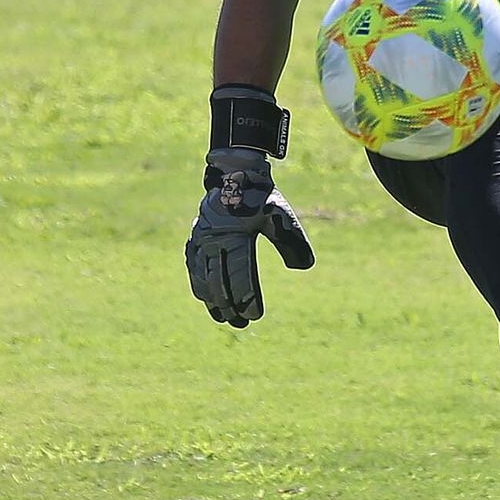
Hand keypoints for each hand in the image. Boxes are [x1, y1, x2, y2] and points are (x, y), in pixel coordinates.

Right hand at [185, 149, 314, 328]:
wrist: (234, 175)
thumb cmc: (260, 198)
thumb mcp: (281, 215)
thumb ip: (293, 240)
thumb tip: (305, 267)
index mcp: (236, 235)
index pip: (241, 274)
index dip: (247, 298)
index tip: (255, 315)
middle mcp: (214, 239)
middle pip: (219, 281)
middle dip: (230, 306)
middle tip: (240, 324)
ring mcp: (201, 240)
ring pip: (203, 277)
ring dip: (213, 300)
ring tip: (223, 319)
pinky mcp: (195, 239)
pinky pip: (193, 267)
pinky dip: (199, 285)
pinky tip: (206, 299)